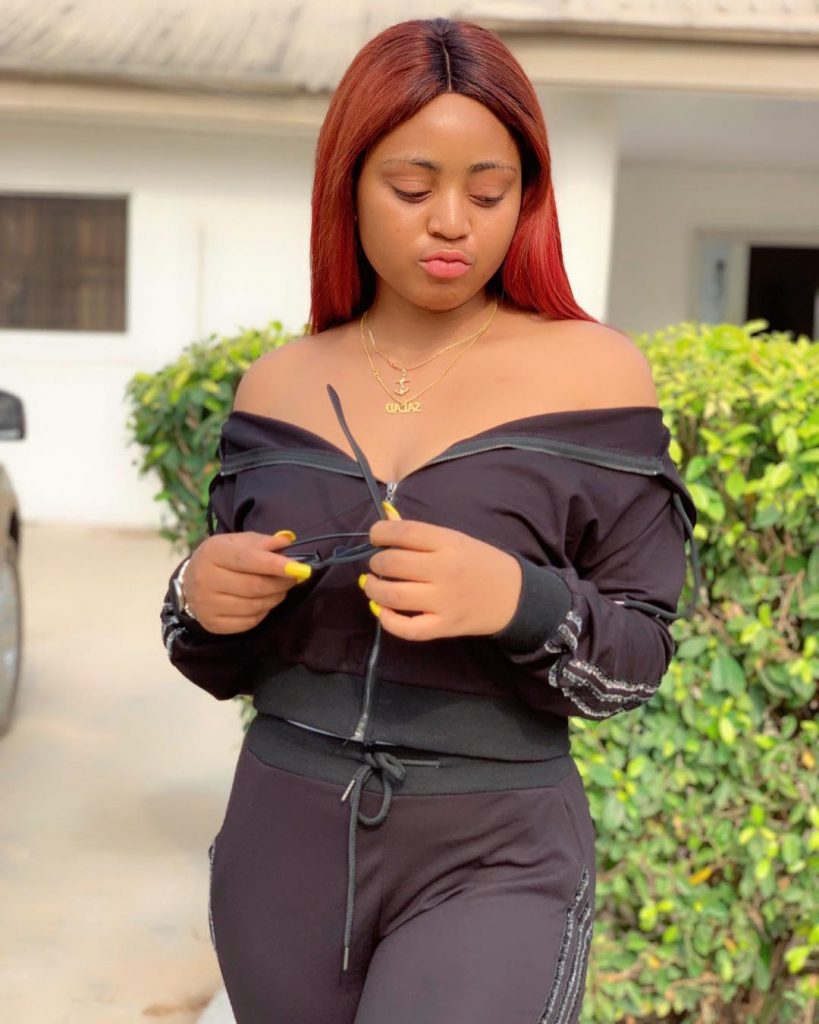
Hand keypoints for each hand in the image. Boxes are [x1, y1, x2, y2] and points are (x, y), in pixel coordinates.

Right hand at [183, 530, 310, 634]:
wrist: (191, 583)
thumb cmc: (222, 559)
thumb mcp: (238, 542)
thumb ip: (263, 542)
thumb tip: (287, 541)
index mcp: (213, 553)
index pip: (248, 559)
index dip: (275, 564)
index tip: (299, 567)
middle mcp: (205, 579)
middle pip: (254, 586)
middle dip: (281, 583)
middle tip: (294, 578)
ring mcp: (207, 605)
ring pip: (254, 606)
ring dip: (275, 598)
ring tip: (279, 589)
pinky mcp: (213, 624)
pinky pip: (249, 622)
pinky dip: (263, 612)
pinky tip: (264, 602)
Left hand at [360, 516, 521, 641]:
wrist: (515, 596)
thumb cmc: (481, 562)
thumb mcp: (456, 539)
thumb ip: (420, 533)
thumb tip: (385, 516)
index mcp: (450, 543)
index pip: (404, 532)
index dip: (380, 532)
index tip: (376, 537)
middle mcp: (445, 570)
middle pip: (393, 563)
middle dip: (376, 562)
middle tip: (378, 563)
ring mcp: (444, 601)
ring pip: (393, 595)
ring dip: (373, 588)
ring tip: (371, 584)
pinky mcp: (444, 626)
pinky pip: (407, 629)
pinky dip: (387, 620)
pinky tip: (382, 609)